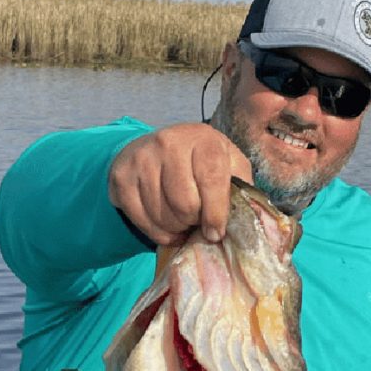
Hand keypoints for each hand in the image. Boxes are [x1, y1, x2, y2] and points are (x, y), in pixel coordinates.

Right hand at [108, 123, 252, 247]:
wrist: (156, 150)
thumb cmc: (203, 164)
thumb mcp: (229, 165)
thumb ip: (240, 187)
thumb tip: (248, 221)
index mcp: (203, 138)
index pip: (210, 180)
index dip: (215, 214)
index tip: (215, 233)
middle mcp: (169, 142)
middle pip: (184, 204)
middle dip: (194, 221)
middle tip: (196, 220)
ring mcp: (142, 158)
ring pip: (163, 216)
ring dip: (176, 229)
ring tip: (182, 221)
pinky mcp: (122, 178)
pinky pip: (143, 221)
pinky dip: (157, 232)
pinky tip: (165, 224)